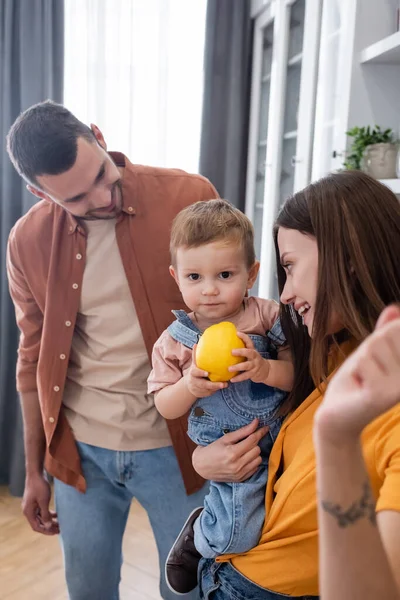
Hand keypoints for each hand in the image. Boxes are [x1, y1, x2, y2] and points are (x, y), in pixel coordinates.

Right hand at [22, 474, 58, 534]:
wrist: (36, 473)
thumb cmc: (39, 486)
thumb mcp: (43, 501)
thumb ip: (45, 514)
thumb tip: (48, 526)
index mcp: (28, 512)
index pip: (36, 526)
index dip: (46, 531)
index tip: (55, 532)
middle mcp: (28, 511)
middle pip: (39, 523)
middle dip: (49, 526)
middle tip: (59, 529)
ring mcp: (32, 506)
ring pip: (41, 517)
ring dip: (49, 521)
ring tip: (59, 523)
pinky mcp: (35, 502)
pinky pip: (42, 511)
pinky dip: (48, 514)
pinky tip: (56, 515)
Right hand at [184, 344, 226, 397]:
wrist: (189, 385)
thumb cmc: (195, 371)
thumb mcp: (194, 364)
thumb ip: (195, 356)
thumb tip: (195, 344)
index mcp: (193, 374)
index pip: (196, 373)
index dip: (200, 373)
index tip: (207, 373)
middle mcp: (195, 382)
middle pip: (204, 385)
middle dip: (214, 385)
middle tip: (223, 383)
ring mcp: (199, 389)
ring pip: (209, 390)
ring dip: (217, 388)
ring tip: (226, 384)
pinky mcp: (203, 394)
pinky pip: (210, 392)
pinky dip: (216, 390)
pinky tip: (224, 385)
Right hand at [192, 419, 268, 481]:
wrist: (202, 466)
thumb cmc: (212, 449)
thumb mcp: (225, 438)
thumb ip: (242, 431)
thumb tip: (256, 422)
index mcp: (233, 453)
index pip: (252, 440)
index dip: (260, 432)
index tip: (265, 427)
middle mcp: (238, 465)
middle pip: (257, 450)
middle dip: (254, 443)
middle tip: (246, 440)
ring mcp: (240, 474)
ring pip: (258, 459)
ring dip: (254, 453)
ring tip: (245, 450)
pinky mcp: (241, 479)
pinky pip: (255, 468)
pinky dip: (252, 462)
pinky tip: (244, 458)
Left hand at [229, 332, 269, 382]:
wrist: (265, 370)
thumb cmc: (252, 359)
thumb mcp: (249, 353)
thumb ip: (241, 348)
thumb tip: (226, 341)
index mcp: (252, 350)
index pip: (249, 342)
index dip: (244, 337)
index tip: (237, 333)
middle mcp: (255, 357)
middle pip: (250, 352)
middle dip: (241, 351)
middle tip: (232, 351)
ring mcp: (255, 365)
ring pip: (247, 366)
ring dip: (238, 367)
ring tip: (229, 369)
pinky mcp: (253, 374)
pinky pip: (245, 376)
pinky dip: (238, 378)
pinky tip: (231, 380)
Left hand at [315, 305, 399, 443]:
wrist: (338, 415)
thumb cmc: (356, 381)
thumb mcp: (371, 351)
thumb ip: (385, 331)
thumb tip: (393, 308)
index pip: (396, 328)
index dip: (378, 339)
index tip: (376, 361)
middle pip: (384, 336)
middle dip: (368, 350)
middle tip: (366, 372)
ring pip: (373, 346)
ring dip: (360, 361)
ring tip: (363, 379)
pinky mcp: (383, 395)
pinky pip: (363, 361)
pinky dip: (355, 371)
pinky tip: (360, 388)